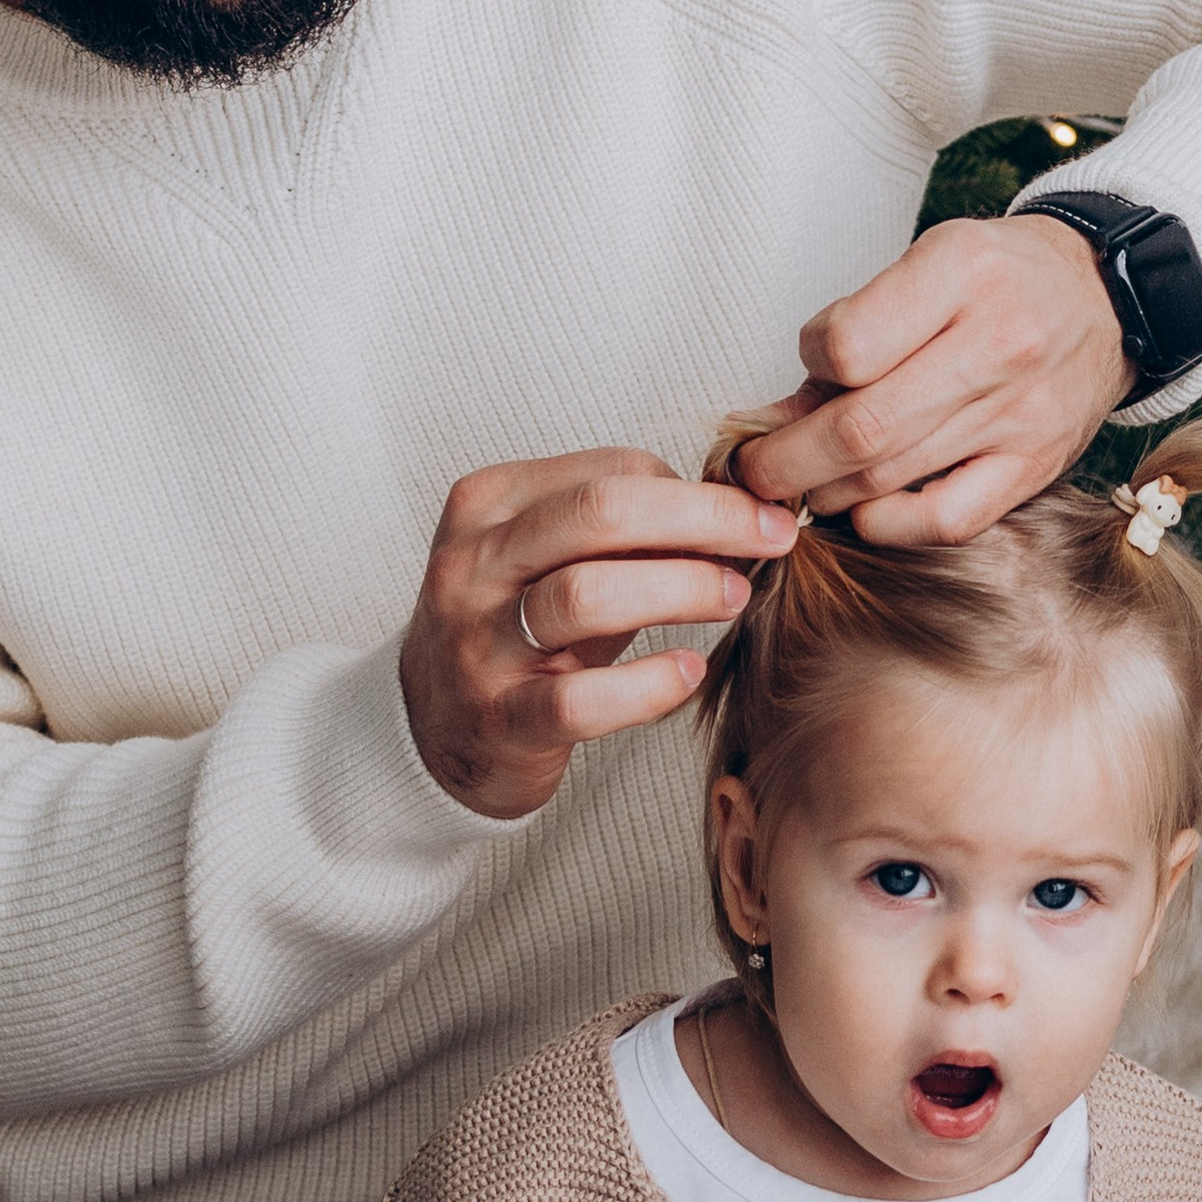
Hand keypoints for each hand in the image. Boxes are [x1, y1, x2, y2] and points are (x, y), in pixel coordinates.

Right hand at [399, 449, 797, 823]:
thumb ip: (625, 530)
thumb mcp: (553, 561)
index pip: (609, 470)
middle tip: (770, 537)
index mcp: (488, 504)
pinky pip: (580, 700)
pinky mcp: (498, 720)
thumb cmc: (516, 633)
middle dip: (704, 517)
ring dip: (680, 588)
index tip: (752, 511)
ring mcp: (477, 644)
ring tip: (734, 596)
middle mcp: (472, 565)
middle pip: (600, 512)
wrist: (430, 731)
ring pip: (585, 594)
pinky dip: (647, 685)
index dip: (694, 488)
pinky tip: (688, 670)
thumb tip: (737, 507)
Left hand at [731, 215, 1130, 544]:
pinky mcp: (1035, 465)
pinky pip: (944, 520)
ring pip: (888, 478)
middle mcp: (997, 342)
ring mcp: (1020, 412)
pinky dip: (887, 524)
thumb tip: (775, 416)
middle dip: (785, 460)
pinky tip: (867, 507)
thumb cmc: (1002, 278)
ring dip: (825, 490)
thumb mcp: (929, 264)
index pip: (847, 345)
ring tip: (804, 480)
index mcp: (961, 270)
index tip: (811, 367)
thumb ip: (856, 329)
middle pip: (859, 428)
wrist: (1106, 295)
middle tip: (757, 468)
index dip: (809, 366)